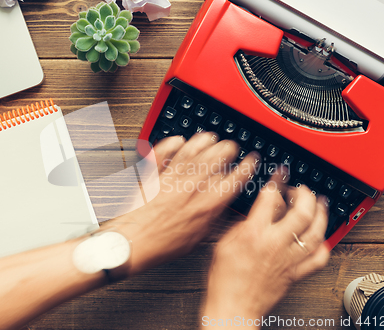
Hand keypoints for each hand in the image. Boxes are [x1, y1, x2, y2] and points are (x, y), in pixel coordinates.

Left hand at [103, 132, 259, 275]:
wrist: (132, 243)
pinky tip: (178, 139)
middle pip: (213, 161)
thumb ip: (212, 220)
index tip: (251, 160)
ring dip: (203, 142)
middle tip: (232, 145)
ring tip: (210, 137)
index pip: (232, 181)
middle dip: (227, 150)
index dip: (246, 168)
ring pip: (191, 153)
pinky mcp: (152, 175)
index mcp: (204, 205)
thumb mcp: (196, 240)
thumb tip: (223, 209)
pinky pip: (163, 153)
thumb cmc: (161, 246)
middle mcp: (189, 188)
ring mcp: (170, 179)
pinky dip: (171, 144)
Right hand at [203, 169, 329, 323]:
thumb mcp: (224, 242)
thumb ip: (242, 224)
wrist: (233, 306)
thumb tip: (257, 211)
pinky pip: (318, 258)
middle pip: (301, 211)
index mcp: (254, 233)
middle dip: (305, 194)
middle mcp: (275, 243)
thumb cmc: (224, 279)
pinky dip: (324, 245)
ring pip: (315, 232)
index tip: (280, 173)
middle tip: (302, 189)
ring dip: (321, 214)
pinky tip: (322, 237)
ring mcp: (289, 259)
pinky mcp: (295, 273)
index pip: (271, 197)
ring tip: (321, 203)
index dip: (277, 181)